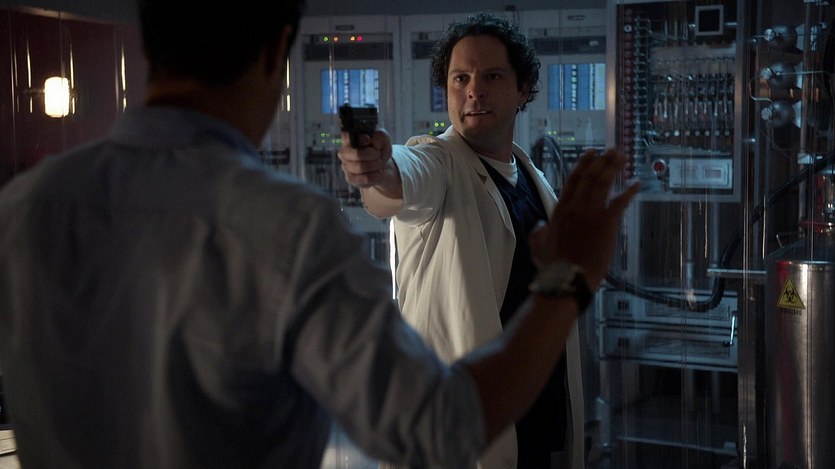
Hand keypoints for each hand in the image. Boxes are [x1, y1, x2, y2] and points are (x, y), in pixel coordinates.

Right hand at [337, 129, 392, 187]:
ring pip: (361, 167)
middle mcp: (344, 152)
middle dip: (373, 155)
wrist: (382, 165)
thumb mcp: (383, 138)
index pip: (347, 137)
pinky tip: (378, 172)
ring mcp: (345, 166)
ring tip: (380, 163)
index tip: (369, 140)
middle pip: (357, 154)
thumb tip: (370, 142)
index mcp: (349, 138)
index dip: (361, 139)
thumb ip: (378, 137)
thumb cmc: (379, 148)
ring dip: (375, 165)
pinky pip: (364, 179)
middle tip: (379, 154)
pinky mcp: (351, 178)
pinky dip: (375, 176)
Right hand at [529, 148, 639, 287]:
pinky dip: (629, 191)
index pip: (573, 180)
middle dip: (602, 161)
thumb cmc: (552, 267)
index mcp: (560, 210)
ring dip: (614, 168)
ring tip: (622, 158)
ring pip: (603, 183)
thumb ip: (539, 233)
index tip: (591, 154)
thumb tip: (540, 226)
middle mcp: (575, 207)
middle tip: (612, 151)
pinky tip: (636, 184)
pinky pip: (620, 201)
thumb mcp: (539, 247)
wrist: (566, 278)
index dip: (583, 164)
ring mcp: (591, 213)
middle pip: (590, 176)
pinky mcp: (606, 223)